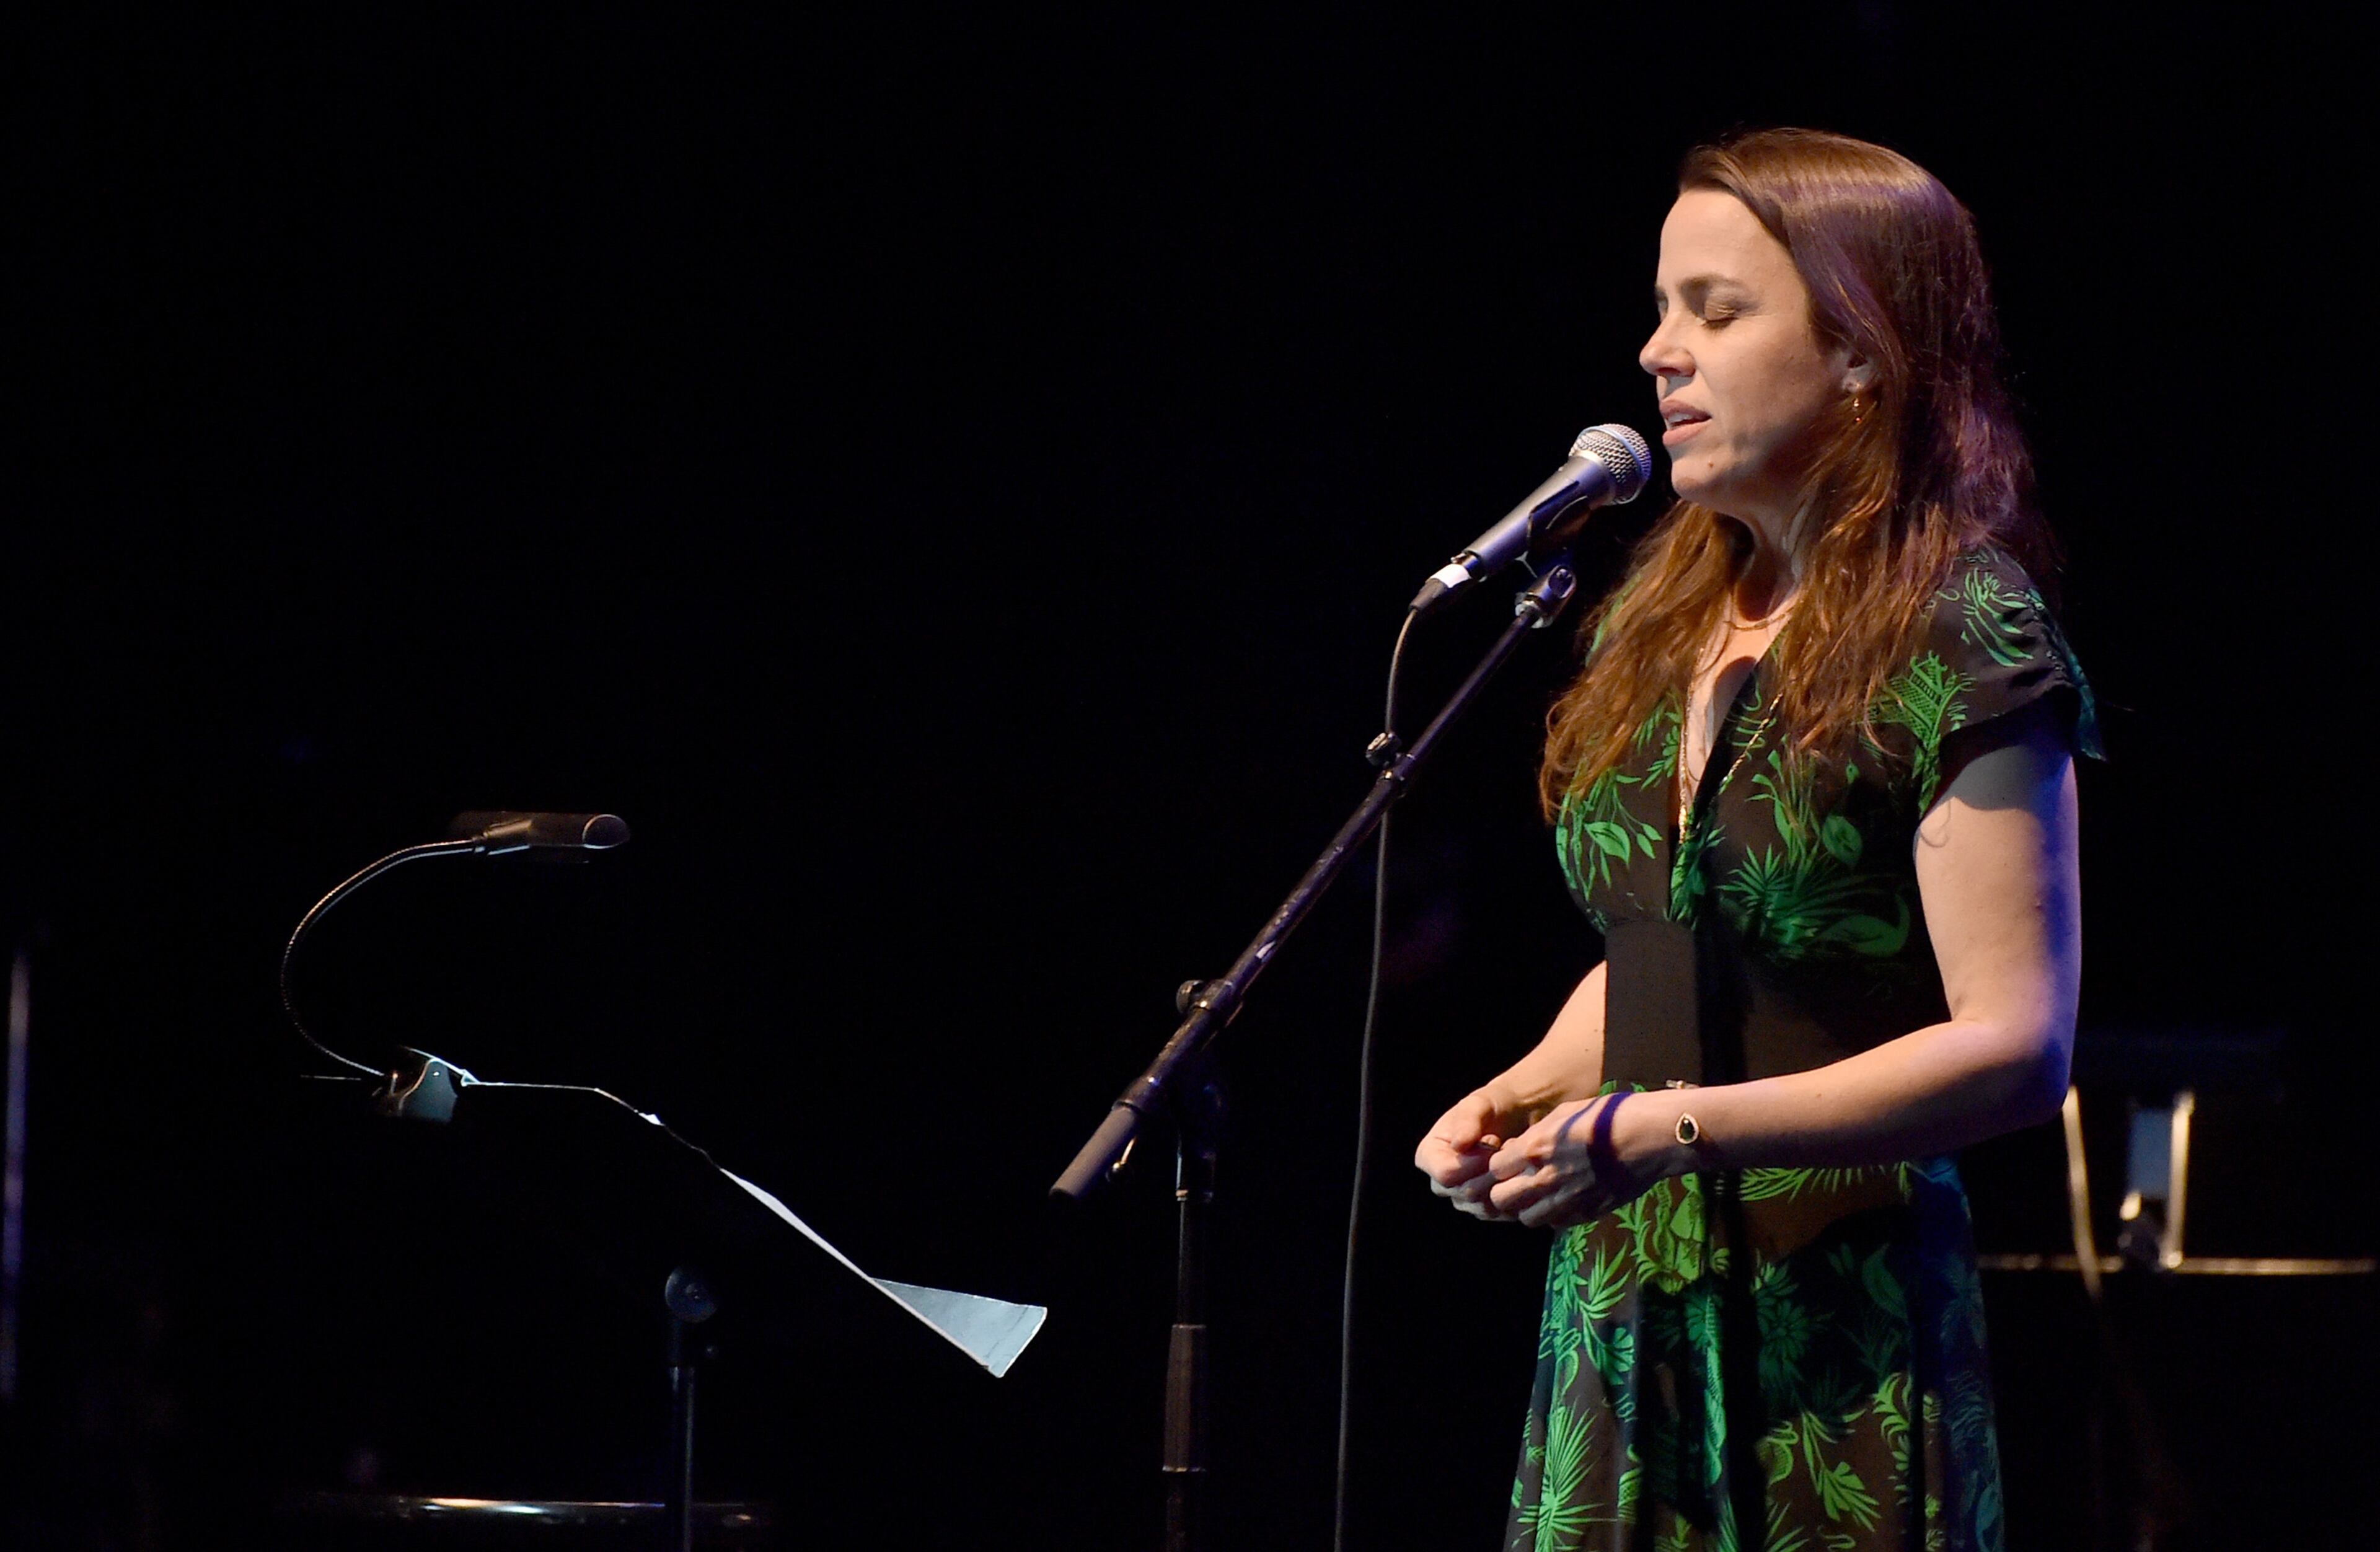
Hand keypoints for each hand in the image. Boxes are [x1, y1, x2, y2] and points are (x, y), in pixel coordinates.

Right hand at [1416, 1089, 1527, 1222]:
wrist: (1515, 1118)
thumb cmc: (1492, 1106)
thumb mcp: (1479, 1104)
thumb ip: (1468, 1121)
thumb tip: (1458, 1145)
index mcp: (1428, 1156)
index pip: (1446, 1174)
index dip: (1473, 1163)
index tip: (1493, 1142)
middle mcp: (1441, 1183)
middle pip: (1465, 1193)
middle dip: (1492, 1172)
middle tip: (1509, 1149)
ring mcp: (1463, 1199)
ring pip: (1484, 1206)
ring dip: (1505, 1181)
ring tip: (1514, 1156)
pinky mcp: (1486, 1208)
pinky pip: (1501, 1213)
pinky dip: (1515, 1193)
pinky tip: (1520, 1171)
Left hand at [1486, 1092, 1677, 1228]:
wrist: (1651, 1137)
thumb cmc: (1608, 1116)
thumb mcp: (1563, 1114)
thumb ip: (1534, 1137)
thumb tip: (1515, 1152)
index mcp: (1536, 1148)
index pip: (1493, 1169)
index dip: (1498, 1165)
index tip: (1508, 1160)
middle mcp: (1546, 1178)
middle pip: (1502, 1199)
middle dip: (1504, 1189)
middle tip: (1516, 1180)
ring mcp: (1567, 1200)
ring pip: (1526, 1218)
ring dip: (1527, 1206)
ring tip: (1540, 1192)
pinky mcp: (1587, 1214)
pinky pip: (1556, 1223)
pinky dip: (1553, 1215)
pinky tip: (1564, 1198)